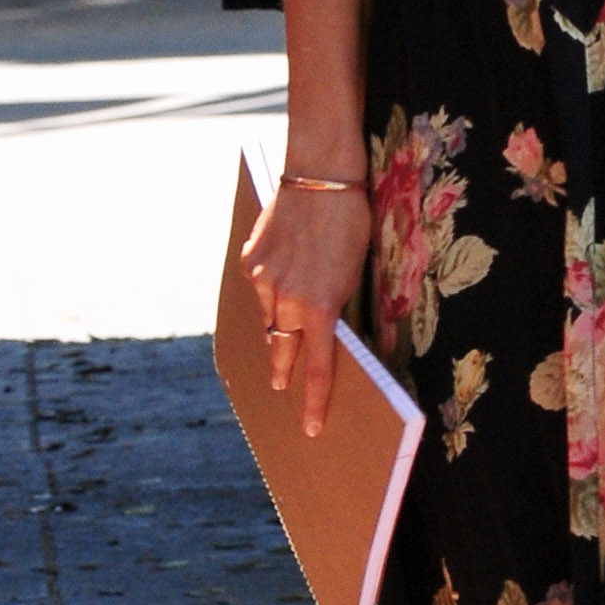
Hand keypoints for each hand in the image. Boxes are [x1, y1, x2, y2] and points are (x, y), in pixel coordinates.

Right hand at [241, 178, 371, 438]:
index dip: (314, 402)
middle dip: (284, 369)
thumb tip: (326, 331)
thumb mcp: (354, 273)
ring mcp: (263, 280)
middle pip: (282, 350)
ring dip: (279, 321)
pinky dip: (270, 286)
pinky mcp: (250, 259)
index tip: (310, 427)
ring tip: (289, 313)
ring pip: (269, 316)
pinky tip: (284, 267)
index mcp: (320, 309)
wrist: (320, 177)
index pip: (318, 369)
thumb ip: (335, 306)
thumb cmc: (351, 223)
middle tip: (282, 384)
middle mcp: (286, 300)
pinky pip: (259, 286)